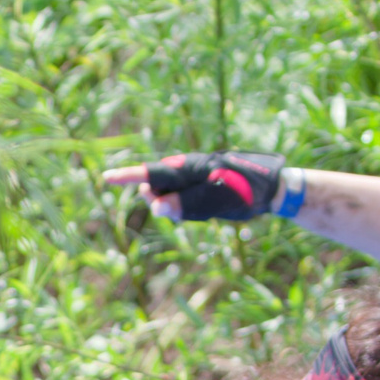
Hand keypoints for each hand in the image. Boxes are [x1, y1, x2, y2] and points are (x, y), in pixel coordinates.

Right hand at [104, 150, 289, 220]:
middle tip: (188, 211)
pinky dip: (192, 210)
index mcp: (188, 168)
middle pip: (156, 188)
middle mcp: (186, 170)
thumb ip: (185, 202)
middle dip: (162, 203)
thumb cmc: (248, 191)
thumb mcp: (216, 200)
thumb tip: (156, 206)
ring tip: (212, 207)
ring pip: (171, 198)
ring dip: (182, 209)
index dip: (127, 176)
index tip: (106, 177)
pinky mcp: (199, 187)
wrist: (274, 188)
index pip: (151, 172)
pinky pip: (184, 202)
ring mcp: (192, 179)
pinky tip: (213, 208)